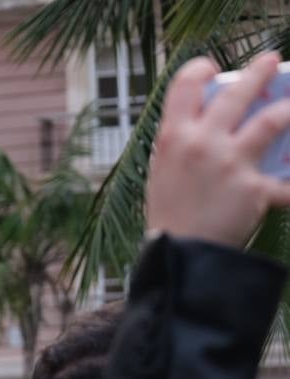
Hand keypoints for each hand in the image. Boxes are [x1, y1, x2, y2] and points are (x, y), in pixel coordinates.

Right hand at [147, 52, 289, 246]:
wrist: (179, 255)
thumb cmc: (170, 214)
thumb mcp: (163, 172)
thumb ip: (183, 145)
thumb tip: (210, 124)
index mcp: (173, 138)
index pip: (184, 86)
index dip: (200, 70)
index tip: (213, 69)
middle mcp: (202, 143)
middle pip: (237, 93)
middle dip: (258, 72)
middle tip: (271, 61)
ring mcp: (230, 163)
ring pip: (272, 120)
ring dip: (289, 109)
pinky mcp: (255, 187)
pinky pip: (286, 179)